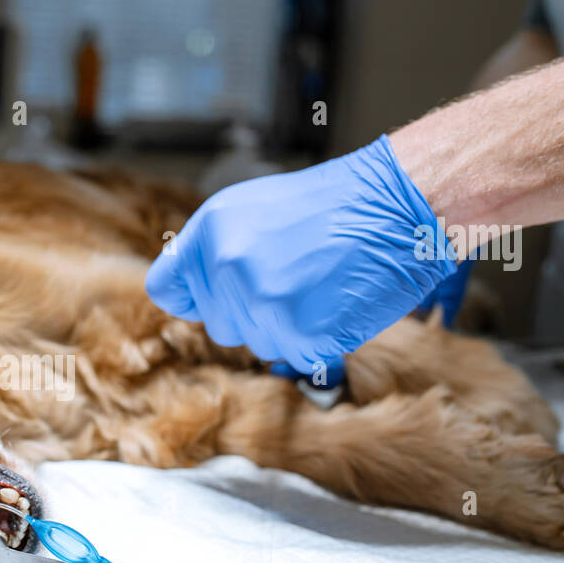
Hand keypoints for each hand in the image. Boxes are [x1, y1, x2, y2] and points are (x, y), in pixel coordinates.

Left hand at [146, 135, 457, 373]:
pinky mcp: (298, 332)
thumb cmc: (334, 206)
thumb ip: (214, 252)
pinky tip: (338, 304)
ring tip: (321, 285)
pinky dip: (320, 341)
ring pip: (259, 345)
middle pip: (220, 326)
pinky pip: (298, 357)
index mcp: (210, 233)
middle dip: (255, 314)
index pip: (166, 289)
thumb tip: (184, 295)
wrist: (397, 205)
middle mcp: (226, 267)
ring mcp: (261, 301)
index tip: (220, 296)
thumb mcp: (254, 211)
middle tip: (298, 277)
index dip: (194, 299)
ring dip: (289, 328)